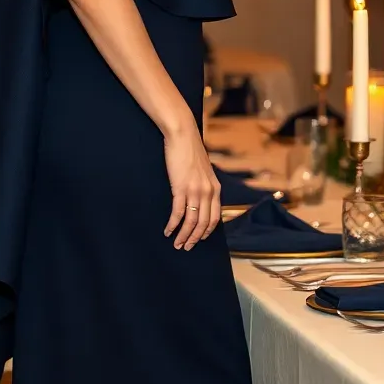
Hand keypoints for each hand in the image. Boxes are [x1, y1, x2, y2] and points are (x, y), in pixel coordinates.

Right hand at [163, 122, 221, 248]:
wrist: (183, 135)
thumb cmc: (190, 151)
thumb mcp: (204, 170)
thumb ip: (205, 184)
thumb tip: (199, 197)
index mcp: (215, 188)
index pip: (215, 217)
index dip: (207, 231)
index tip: (199, 239)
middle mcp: (208, 192)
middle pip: (203, 223)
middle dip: (194, 238)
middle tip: (186, 247)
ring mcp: (195, 190)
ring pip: (191, 221)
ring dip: (184, 236)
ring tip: (177, 244)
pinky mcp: (181, 188)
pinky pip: (178, 213)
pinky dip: (173, 225)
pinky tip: (168, 231)